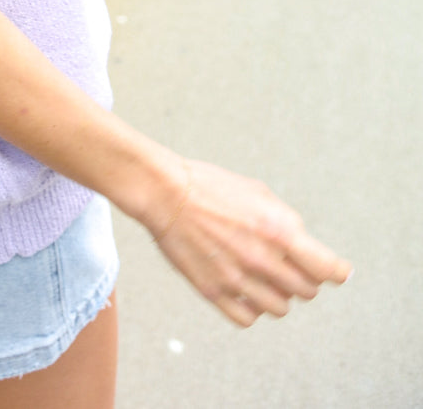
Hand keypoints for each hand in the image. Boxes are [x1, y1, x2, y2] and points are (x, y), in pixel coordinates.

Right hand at [147, 158, 352, 326]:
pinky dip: (253, 309)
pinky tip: (247, 292)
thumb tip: (305, 245)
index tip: (340, 273)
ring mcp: (238, 279)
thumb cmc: (210, 186)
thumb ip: (287, 221)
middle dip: (304, 280)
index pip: (326, 268)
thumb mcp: (259, 192)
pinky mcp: (214, 292)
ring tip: (266, 278)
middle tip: (292, 268)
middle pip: (306, 291)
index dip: (338, 272)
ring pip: (280, 308)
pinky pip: (248, 319)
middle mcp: (262, 259)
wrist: (166, 193)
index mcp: (278, 231)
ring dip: (279, 295)